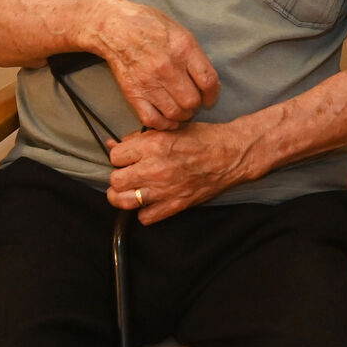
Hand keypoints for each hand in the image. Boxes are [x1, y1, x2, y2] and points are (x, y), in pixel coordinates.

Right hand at [89, 0, 219, 129]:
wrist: (115, 27)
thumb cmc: (150, 25)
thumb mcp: (181, 32)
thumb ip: (196, 56)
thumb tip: (208, 80)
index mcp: (184, 49)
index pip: (208, 81)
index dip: (212, 94)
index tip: (210, 97)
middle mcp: (168, 67)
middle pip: (192, 101)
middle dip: (196, 105)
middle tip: (193, 101)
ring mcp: (149, 82)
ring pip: (175, 113)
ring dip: (182, 115)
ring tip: (181, 109)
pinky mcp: (133, 93)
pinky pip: (152, 119)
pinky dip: (163, 124)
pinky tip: (167, 119)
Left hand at [106, 121, 249, 222]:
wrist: (232, 154)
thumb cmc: (204, 138)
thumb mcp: (172, 129)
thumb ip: (141, 138)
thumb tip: (113, 144)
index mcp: (154, 145)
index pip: (115, 156)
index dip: (121, 156)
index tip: (127, 157)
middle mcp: (156, 168)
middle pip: (116, 180)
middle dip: (119, 176)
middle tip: (128, 173)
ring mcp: (165, 189)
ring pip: (123, 201)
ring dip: (123, 196)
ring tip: (130, 190)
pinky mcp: (176, 204)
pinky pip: (145, 217)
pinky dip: (145, 211)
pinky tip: (150, 202)